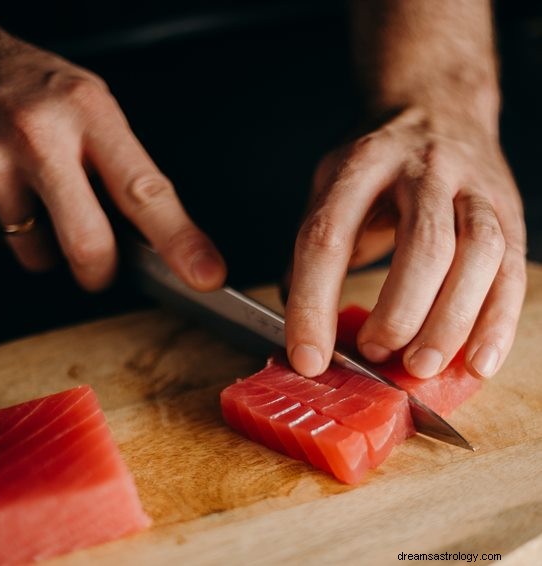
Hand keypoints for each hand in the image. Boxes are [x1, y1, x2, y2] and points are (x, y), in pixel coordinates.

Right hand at [0, 26, 224, 290]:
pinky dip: (22, 234)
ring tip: (47, 204)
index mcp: (91, 115)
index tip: (205, 274)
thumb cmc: (44, 92)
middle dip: (102, 272)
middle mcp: (41, 137)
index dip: (180, 241)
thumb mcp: (96, 113)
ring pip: (38, 253)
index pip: (146, 192)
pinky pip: (5, 240)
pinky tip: (21, 199)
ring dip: (52, 247)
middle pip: (89, 244)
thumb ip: (125, 171)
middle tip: (104, 265)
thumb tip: (161, 239)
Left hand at [285, 106, 526, 379]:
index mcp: (363, 163)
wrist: (438, 107)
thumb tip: (302, 322)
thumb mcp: (333, 185)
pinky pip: (511, 269)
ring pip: (478, 253)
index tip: (308, 357)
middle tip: (376, 354)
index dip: (315, 301)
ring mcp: (473, 187)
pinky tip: (476, 361)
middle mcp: (423, 168)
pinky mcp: (507, 209)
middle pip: (423, 242)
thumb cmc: (377, 161)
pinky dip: (497, 322)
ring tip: (421, 366)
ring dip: (451, 321)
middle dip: (400, 311)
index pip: (331, 235)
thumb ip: (316, 247)